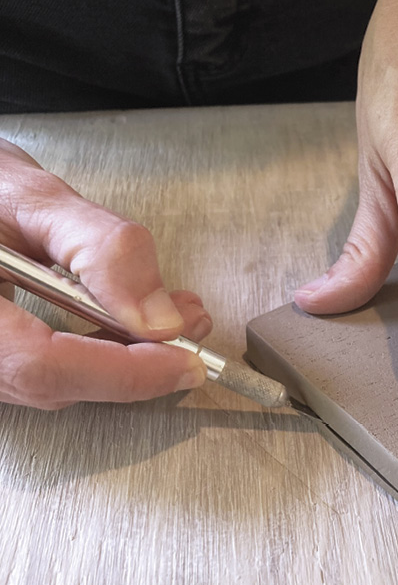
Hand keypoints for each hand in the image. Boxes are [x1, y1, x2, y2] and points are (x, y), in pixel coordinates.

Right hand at [0, 138, 211, 408]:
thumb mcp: (35, 201)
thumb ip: (102, 251)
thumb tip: (159, 315)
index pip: (44, 366)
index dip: (124, 371)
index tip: (183, 358)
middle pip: (57, 383)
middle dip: (139, 362)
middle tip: (192, 328)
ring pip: (59, 383)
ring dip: (127, 356)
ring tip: (178, 317)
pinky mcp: (0, 357)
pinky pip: (52, 370)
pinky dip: (102, 350)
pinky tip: (136, 324)